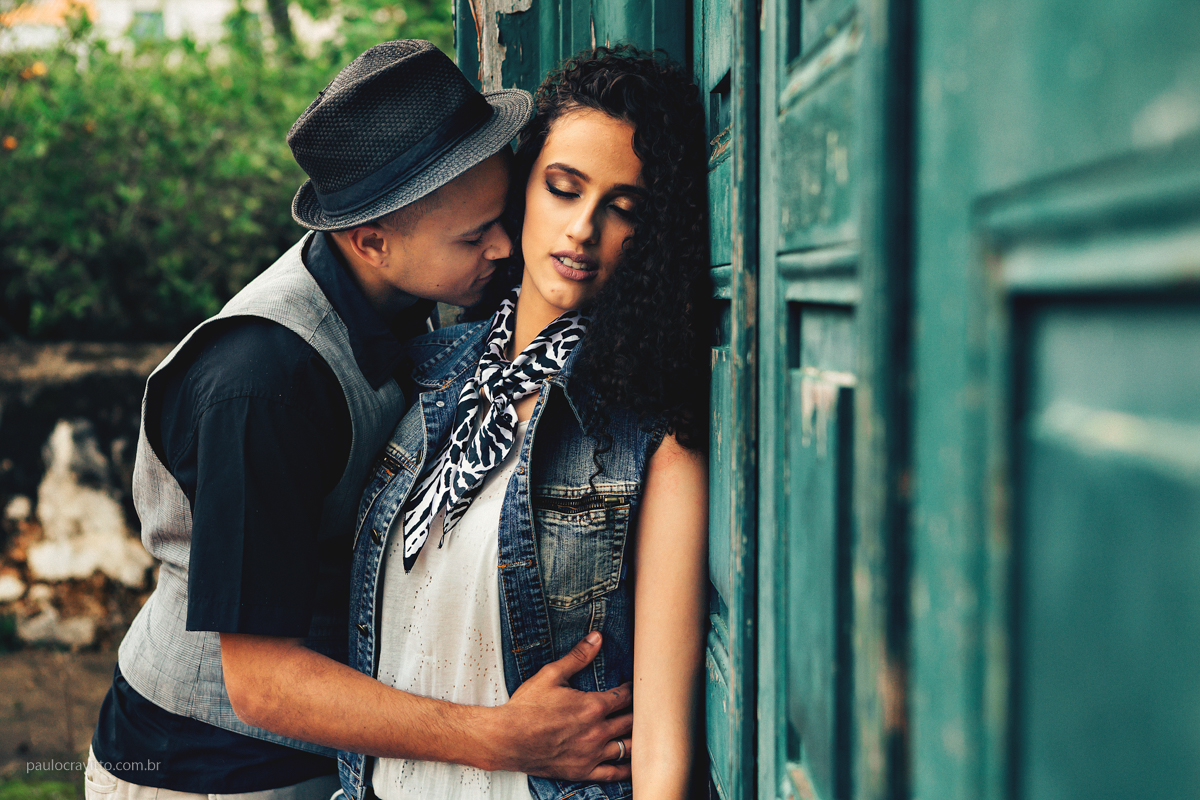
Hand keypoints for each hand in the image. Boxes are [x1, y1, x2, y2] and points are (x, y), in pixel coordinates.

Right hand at [490, 631, 632, 781]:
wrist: (507, 739)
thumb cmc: (526, 708)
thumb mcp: (551, 675)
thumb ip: (578, 656)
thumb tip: (597, 638)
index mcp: (592, 707)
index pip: (625, 697)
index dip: (633, 690)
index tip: (634, 686)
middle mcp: (597, 732)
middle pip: (631, 722)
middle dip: (639, 713)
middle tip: (644, 707)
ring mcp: (591, 754)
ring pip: (627, 748)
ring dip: (637, 738)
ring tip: (641, 732)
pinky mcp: (583, 770)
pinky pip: (613, 774)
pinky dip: (626, 769)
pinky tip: (632, 765)